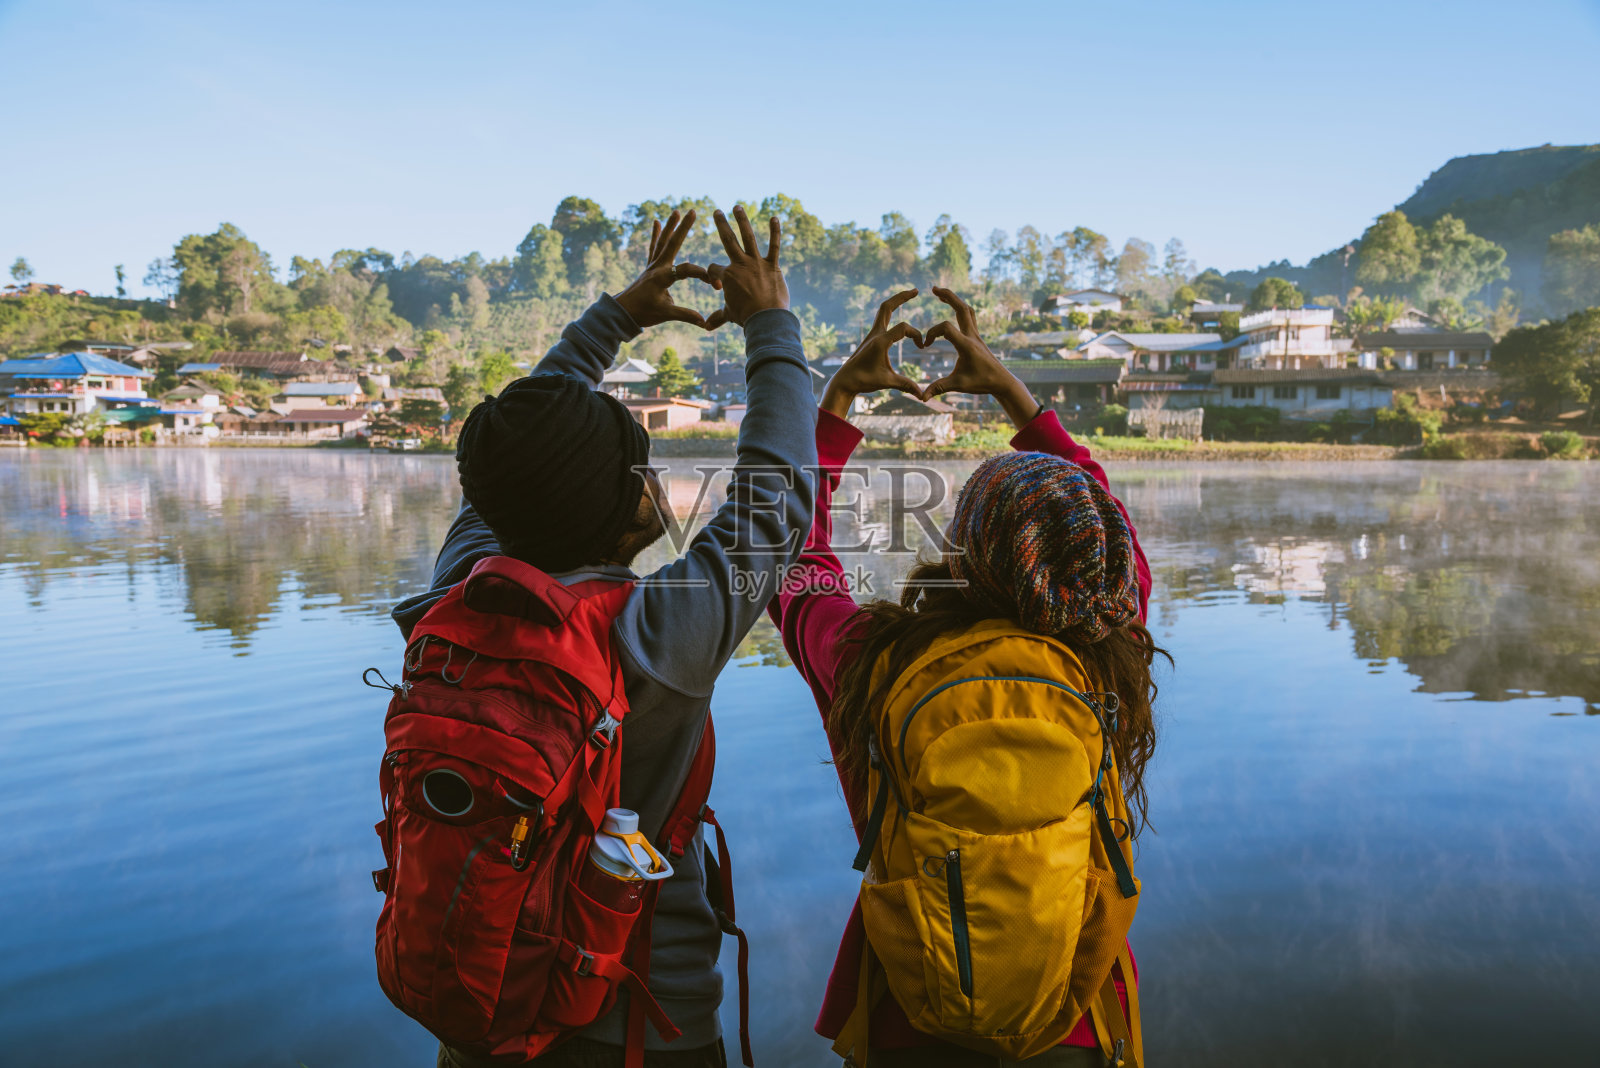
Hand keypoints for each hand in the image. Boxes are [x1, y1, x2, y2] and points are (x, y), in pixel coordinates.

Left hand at [614, 210, 715, 329]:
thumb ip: (685, 315)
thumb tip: (704, 322)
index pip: (685, 270)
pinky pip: (654, 247)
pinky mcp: (649, 268)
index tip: (714, 283)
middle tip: (692, 211)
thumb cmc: (643, 313)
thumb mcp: (666, 314)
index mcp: (662, 277)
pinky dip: (656, 235)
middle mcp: (657, 267)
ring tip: (675, 211)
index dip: (701, 274)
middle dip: (683, 227)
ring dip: (670, 226)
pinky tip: (656, 222)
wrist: (622, 312)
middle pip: (672, 243)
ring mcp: (652, 266)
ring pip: (662, 242)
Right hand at [704, 206, 788, 327]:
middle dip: (721, 224)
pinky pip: (774, 246)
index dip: (712, 276)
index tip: (717, 288)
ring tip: (737, 207)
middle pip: (727, 240)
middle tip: (716, 211)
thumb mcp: (729, 314)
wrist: (766, 319)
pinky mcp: (773, 266)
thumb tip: (705, 327)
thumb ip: (717, 317)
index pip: (714, 268)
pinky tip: (775, 218)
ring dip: (742, 220)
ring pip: (748, 237)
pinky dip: (775, 232)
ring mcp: (757, 263)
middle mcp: (740, 265)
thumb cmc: (746, 317)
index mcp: (727, 276)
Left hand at [821, 289, 923, 418]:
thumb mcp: (887, 382)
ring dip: (896, 302)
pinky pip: (882, 319)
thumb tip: (922, 396)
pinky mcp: (870, 338)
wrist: (844, 381)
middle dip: (902, 297)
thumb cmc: (864, 381)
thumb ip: (906, 385)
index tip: (921, 347)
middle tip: (916, 290)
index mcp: (880, 341)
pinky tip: (897, 313)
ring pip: (883, 310)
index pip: (904, 328)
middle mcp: (875, 334)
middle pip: (888, 307)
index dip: (916, 335)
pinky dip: (891, 312)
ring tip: (909, 295)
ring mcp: (872, 334)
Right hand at [919, 286, 1041, 428]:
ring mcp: (976, 334)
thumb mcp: (958, 385)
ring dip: (954, 299)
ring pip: (967, 309)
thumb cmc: (981, 383)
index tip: (925, 346)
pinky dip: (959, 308)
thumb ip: (939, 388)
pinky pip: (969, 316)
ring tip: (940, 293)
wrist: (1002, 381)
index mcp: (966, 345)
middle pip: (961, 308)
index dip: (931, 333)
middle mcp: (972, 335)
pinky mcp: (977, 336)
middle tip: (933, 288)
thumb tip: (921, 398)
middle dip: (948, 296)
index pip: (946, 327)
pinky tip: (952, 308)